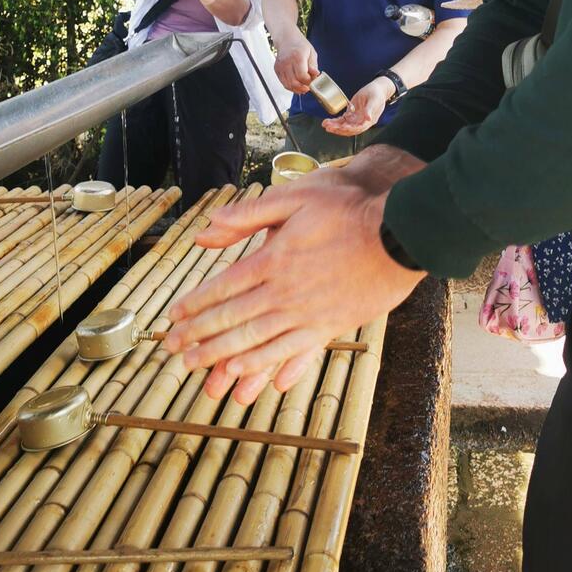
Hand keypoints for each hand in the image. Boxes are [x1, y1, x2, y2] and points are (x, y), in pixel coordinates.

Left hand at [165, 147, 426, 403]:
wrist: (399, 233)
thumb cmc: (348, 210)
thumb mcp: (295, 196)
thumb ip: (250, 214)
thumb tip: (208, 228)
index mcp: (272, 259)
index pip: (223, 287)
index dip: (195, 304)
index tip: (173, 318)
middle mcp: (285, 291)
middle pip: (232, 319)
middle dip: (199, 336)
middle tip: (172, 350)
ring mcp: (308, 313)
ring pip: (255, 341)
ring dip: (222, 356)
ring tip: (197, 367)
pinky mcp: (331, 325)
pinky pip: (290, 352)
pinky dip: (264, 365)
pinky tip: (247, 374)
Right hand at [274, 35, 318, 93]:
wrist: (286, 39)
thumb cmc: (300, 45)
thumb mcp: (312, 52)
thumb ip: (313, 65)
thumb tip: (315, 75)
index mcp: (297, 57)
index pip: (302, 76)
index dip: (309, 82)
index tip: (313, 80)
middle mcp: (287, 62)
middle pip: (294, 83)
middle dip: (303, 87)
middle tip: (309, 86)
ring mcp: (280, 66)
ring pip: (288, 85)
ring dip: (297, 89)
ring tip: (304, 87)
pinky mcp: (277, 70)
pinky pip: (283, 83)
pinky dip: (291, 87)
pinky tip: (297, 85)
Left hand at [322, 76, 393, 135]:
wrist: (376, 90)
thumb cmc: (376, 94)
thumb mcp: (374, 100)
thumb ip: (370, 109)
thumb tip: (368, 119)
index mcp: (369, 121)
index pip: (358, 128)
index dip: (350, 128)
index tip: (342, 127)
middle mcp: (362, 122)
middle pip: (349, 129)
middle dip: (338, 129)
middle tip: (329, 127)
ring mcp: (356, 119)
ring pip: (344, 126)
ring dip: (335, 126)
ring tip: (325, 124)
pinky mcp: (351, 115)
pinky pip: (342, 120)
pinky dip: (335, 121)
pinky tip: (328, 121)